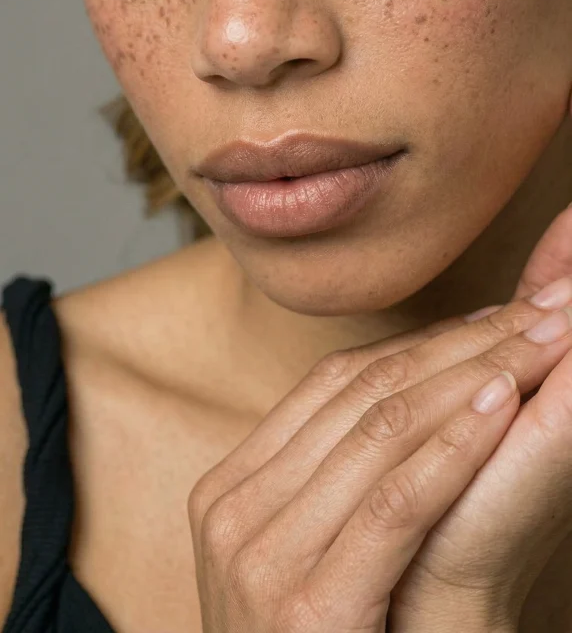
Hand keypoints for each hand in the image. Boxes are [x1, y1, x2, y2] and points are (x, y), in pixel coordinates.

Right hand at [187, 212, 571, 631]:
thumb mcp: (314, 555)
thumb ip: (338, 482)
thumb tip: (411, 398)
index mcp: (232, 489)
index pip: (337, 384)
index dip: (423, 342)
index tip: (493, 316)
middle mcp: (236, 511)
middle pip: (364, 395)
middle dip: (461, 344)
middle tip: (536, 308)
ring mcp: (262, 558)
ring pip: (384, 431)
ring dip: (474, 375)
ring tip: (540, 339)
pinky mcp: (308, 606)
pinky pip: (396, 501)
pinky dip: (455, 445)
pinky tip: (504, 402)